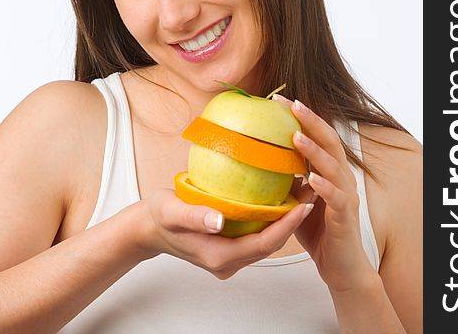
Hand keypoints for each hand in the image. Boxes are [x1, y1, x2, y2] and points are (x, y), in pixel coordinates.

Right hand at [129, 186, 315, 279]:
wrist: (147, 228)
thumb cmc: (158, 217)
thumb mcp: (171, 212)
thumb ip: (194, 216)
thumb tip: (218, 220)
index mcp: (218, 256)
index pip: (263, 244)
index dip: (286, 226)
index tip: (303, 205)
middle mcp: (226, 261)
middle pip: (269, 245)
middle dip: (293, 223)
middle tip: (311, 196)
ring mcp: (227, 256)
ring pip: (264, 242)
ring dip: (284, 221)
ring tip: (301, 195)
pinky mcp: (227, 247)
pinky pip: (255, 236)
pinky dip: (269, 220)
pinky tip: (276, 200)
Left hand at [274, 95, 376, 292]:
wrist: (340, 265)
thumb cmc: (317, 228)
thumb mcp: (296, 198)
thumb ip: (285, 178)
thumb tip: (256, 160)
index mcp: (329, 168)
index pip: (317, 134)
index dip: (301, 116)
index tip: (278, 100)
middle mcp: (340, 176)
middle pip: (329, 140)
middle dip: (309, 121)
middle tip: (290, 105)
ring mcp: (345, 194)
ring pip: (333, 165)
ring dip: (314, 150)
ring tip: (296, 137)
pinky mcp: (345, 215)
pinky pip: (336, 197)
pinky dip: (324, 186)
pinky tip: (311, 178)